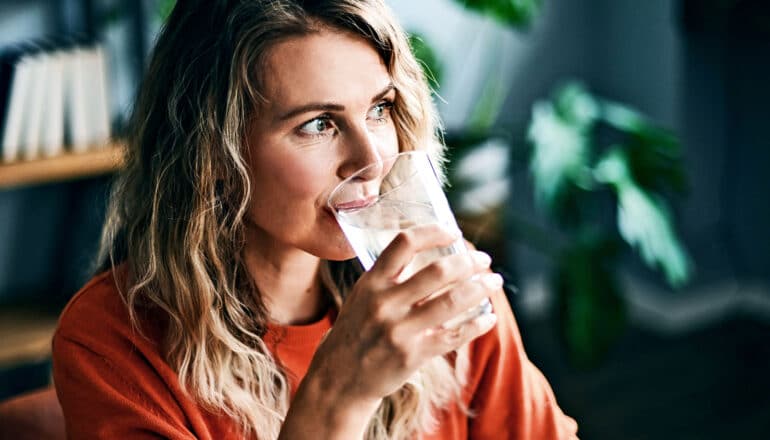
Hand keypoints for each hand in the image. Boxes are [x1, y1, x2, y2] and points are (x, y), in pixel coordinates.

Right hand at [306, 224, 499, 405]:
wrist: (339, 377)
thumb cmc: (358, 330)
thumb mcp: (363, 296)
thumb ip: (391, 277)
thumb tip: (434, 255)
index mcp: (371, 282)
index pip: (404, 244)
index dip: (433, 232)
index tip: (454, 231)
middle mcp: (384, 303)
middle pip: (438, 271)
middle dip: (469, 261)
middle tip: (484, 259)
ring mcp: (398, 331)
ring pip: (451, 302)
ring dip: (480, 288)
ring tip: (493, 282)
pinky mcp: (412, 356)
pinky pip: (453, 336)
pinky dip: (476, 325)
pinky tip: (489, 317)